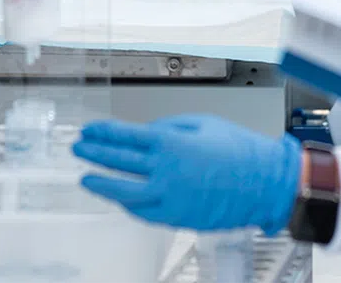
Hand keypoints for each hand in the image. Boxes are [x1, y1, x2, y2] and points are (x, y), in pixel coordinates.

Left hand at [74, 114, 302, 232]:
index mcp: (172, 141)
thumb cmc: (239, 150)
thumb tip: (149, 133)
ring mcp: (168, 195)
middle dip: (95, 153)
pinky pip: (142, 211)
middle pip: (119, 160)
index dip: (104, 132)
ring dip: (102, 183)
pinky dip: (127, 203)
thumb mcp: (205, 123)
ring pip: (123, 191)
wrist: (262, 182)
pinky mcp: (175, 216)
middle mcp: (165, 169)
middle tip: (79, 148)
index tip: (89, 130)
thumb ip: (172, 126)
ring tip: (86, 177)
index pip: (127, 135)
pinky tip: (118, 198)